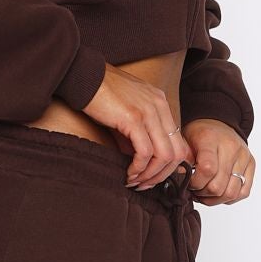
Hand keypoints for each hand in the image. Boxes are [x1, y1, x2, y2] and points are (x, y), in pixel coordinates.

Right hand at [82, 65, 194, 187]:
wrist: (83, 76)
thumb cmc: (100, 95)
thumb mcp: (127, 112)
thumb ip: (138, 133)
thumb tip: (141, 161)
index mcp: (160, 103)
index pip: (178, 142)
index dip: (168, 166)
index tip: (152, 176)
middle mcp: (159, 106)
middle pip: (176, 152)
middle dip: (162, 175)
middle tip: (145, 185)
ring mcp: (148, 111)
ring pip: (164, 155)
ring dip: (150, 175)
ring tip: (135, 181)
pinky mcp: (133, 118)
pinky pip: (145, 152)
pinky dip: (138, 168)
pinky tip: (128, 173)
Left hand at [181, 119, 253, 204]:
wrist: (218, 123)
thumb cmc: (199, 134)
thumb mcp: (185, 142)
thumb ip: (183, 160)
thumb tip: (182, 177)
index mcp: (211, 139)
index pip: (207, 169)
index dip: (195, 183)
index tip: (189, 183)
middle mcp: (231, 147)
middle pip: (218, 186)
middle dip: (203, 193)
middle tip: (195, 190)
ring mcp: (244, 156)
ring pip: (231, 193)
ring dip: (215, 199)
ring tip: (205, 194)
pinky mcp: (251, 164)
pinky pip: (244, 192)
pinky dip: (230, 198)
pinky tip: (219, 194)